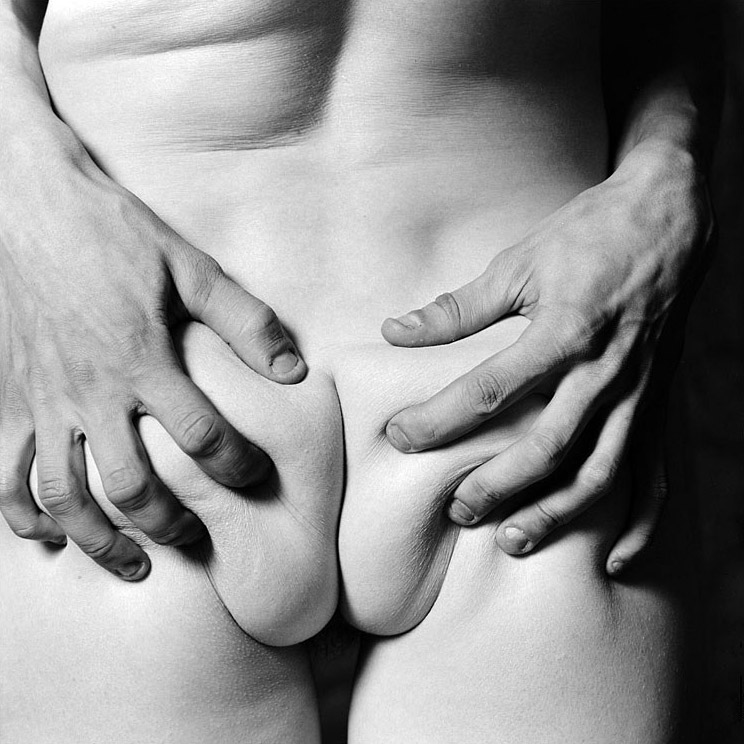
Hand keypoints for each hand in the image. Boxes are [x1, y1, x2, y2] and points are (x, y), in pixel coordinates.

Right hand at [0, 146, 305, 579]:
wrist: (29, 206)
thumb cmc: (114, 235)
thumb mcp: (191, 268)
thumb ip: (246, 321)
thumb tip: (292, 371)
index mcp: (143, 361)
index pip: (202, 436)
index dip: (237, 466)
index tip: (255, 477)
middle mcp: (92, 392)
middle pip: (131, 484)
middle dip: (169, 523)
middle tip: (196, 537)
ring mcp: (44, 400)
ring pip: (64, 494)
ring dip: (99, 539)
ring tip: (132, 564)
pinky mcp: (9, 398)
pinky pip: (6, 471)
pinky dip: (23, 512)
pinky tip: (45, 535)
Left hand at [382, 141, 712, 572]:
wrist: (669, 219)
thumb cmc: (587, 237)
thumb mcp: (517, 263)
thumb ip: (457, 308)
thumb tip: (395, 331)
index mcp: (564, 329)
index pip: (490, 390)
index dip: (440, 419)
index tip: (400, 436)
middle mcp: (604, 370)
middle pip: (547, 445)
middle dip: (497, 484)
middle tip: (455, 510)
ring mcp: (638, 392)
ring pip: (599, 470)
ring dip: (556, 512)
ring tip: (510, 539)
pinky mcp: (659, 402)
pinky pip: (656, 471)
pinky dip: (640, 521)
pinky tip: (612, 558)